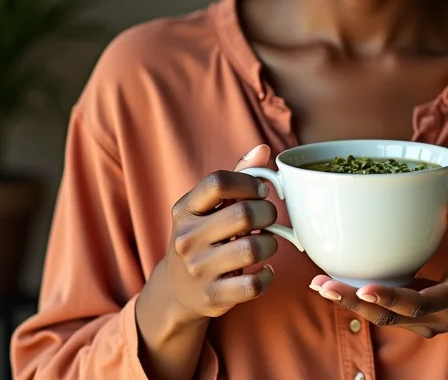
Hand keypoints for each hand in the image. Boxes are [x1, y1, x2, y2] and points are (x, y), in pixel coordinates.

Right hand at [161, 144, 278, 323]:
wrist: (177, 291)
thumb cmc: (203, 237)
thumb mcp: (209, 207)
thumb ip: (236, 176)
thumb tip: (262, 148)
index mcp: (184, 210)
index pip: (217, 181)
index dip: (248, 182)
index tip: (260, 191)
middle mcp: (186, 239)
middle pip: (243, 214)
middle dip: (267, 212)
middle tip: (268, 217)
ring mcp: (198, 270)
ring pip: (252, 248)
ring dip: (270, 243)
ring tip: (266, 241)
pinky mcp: (212, 297)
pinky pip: (253, 284)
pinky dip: (267, 275)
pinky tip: (265, 268)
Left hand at [310, 205, 447, 338]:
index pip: (423, 303)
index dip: (394, 298)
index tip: (367, 288)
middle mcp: (438, 315)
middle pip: (392, 316)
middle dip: (357, 303)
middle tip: (324, 286)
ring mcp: (422, 319)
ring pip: (382, 317)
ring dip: (349, 302)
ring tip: (318, 284)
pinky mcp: (409, 314)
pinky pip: (381, 310)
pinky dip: (356, 298)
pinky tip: (331, 283)